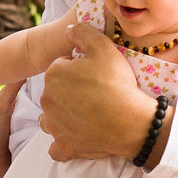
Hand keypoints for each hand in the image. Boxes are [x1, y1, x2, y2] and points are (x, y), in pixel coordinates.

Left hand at [38, 23, 153, 161]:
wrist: (131, 122)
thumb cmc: (117, 83)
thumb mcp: (103, 46)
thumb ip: (82, 32)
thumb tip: (68, 30)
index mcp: (53, 75)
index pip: (61, 66)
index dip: (78, 68)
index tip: (94, 74)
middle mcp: (47, 100)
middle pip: (56, 91)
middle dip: (70, 91)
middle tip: (94, 93)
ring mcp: (54, 126)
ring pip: (51, 117)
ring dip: (63, 115)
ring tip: (87, 114)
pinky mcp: (64, 146)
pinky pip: (57, 146)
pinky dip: (65, 142)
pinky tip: (79, 136)